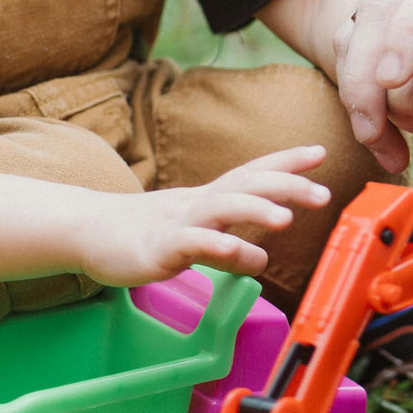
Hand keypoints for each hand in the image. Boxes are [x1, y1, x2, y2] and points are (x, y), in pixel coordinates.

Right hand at [72, 145, 330, 286]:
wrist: (89, 232)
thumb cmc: (146, 233)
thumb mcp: (195, 240)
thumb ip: (229, 249)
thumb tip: (260, 260)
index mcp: (210, 197)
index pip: (254, 172)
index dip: (287, 161)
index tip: (321, 152)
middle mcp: (199, 202)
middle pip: (246, 185)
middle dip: (286, 185)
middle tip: (323, 192)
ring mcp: (179, 222)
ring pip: (221, 208)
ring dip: (256, 210)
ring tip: (286, 218)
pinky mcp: (159, 247)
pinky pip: (190, 244)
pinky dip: (215, 244)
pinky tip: (236, 248)